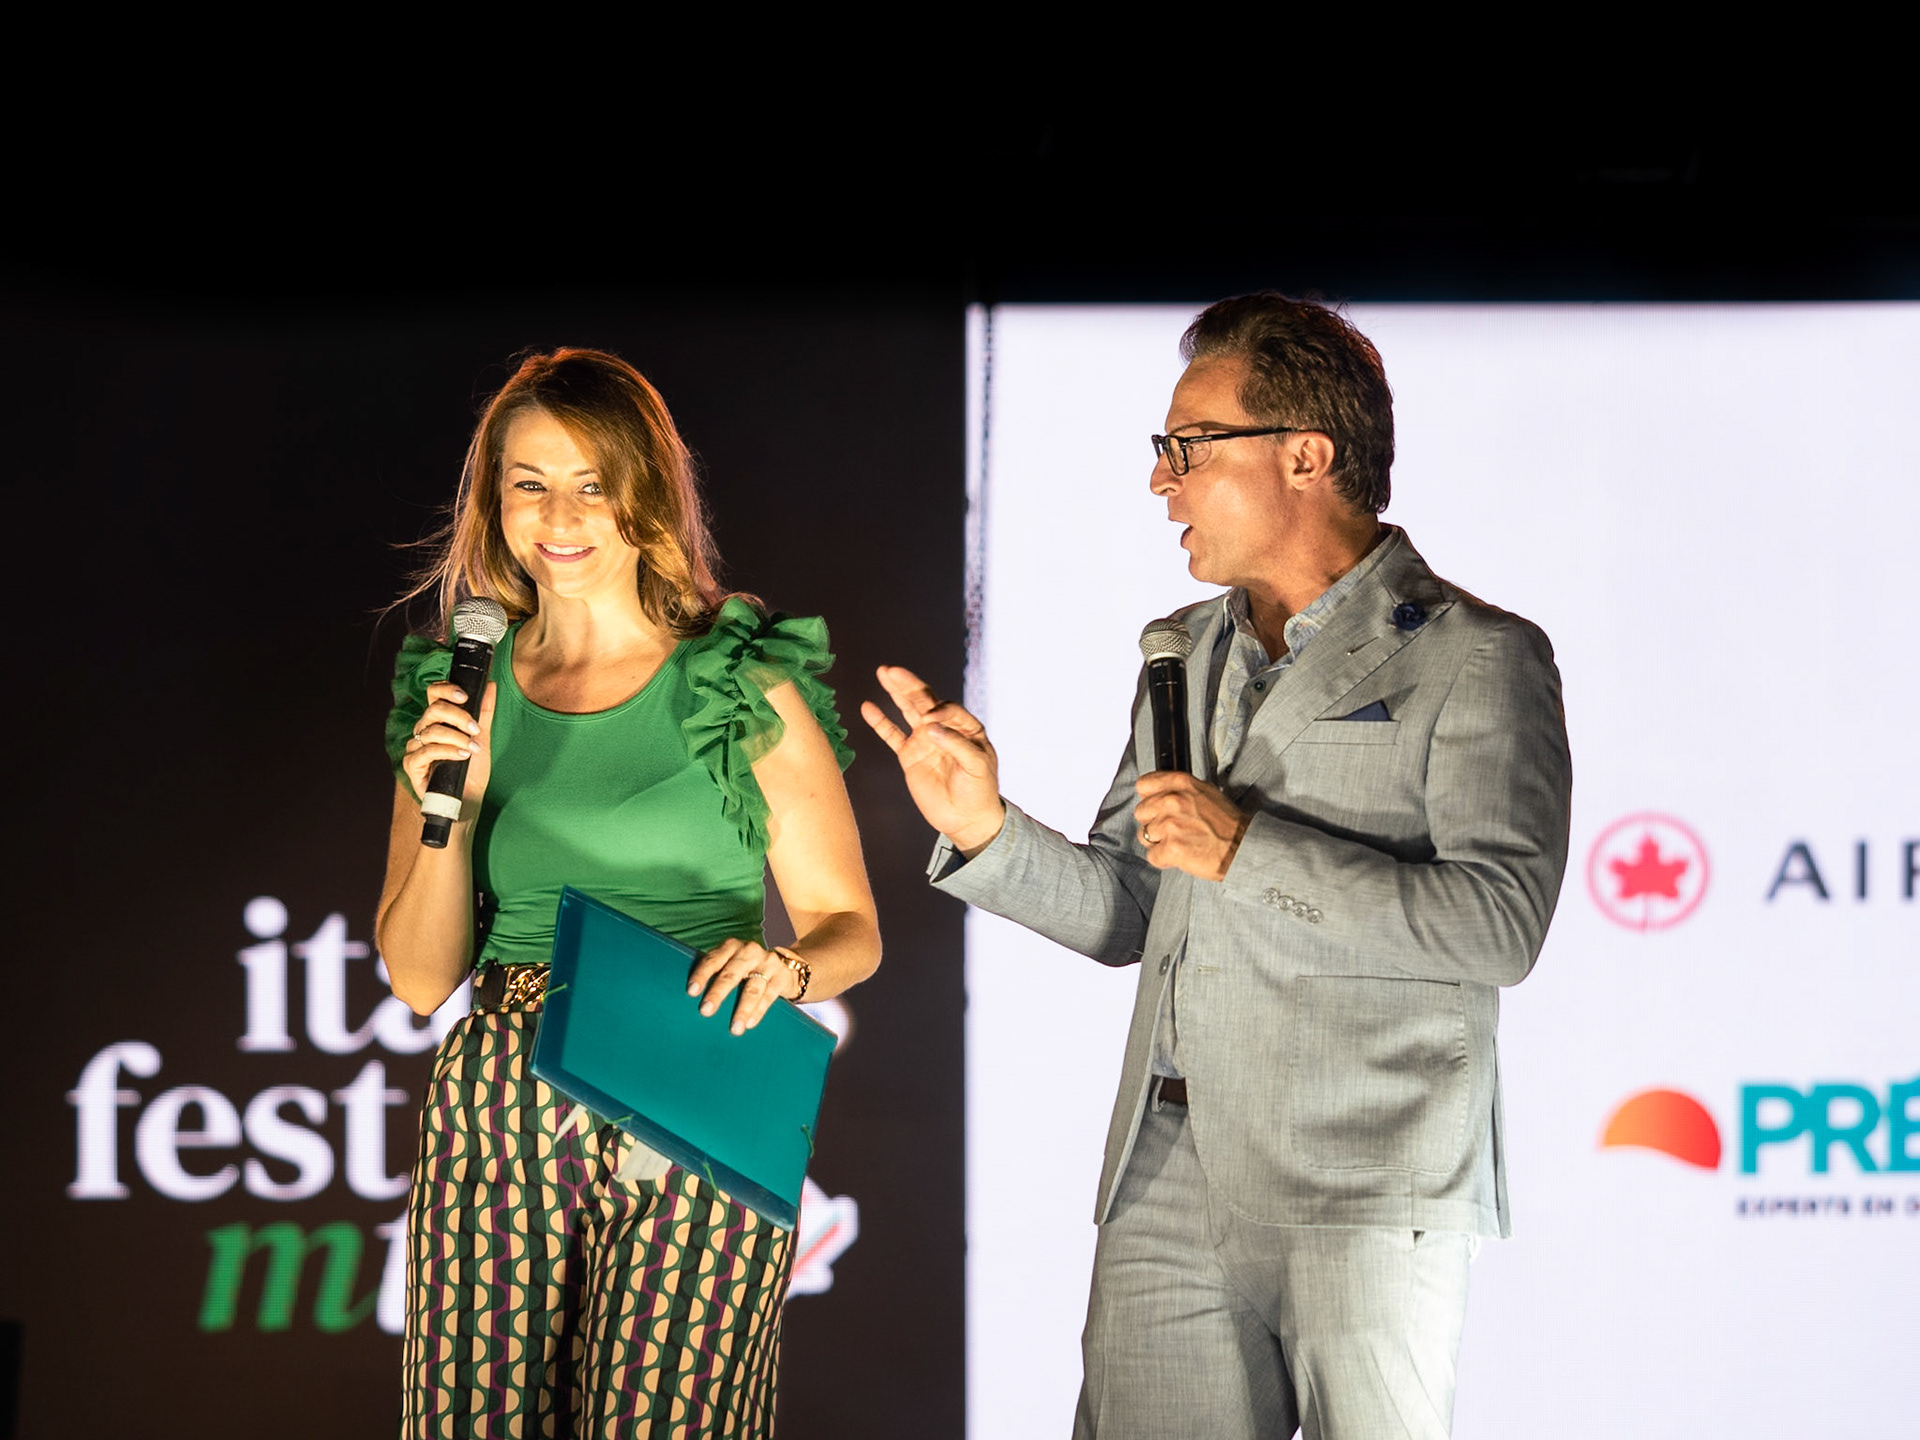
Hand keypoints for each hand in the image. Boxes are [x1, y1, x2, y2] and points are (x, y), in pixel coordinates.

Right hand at [400, 680, 496, 821]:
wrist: (468, 801)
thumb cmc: (472, 770)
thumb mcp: (482, 738)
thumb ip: (484, 711)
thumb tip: (490, 684)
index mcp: (438, 720)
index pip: (433, 694)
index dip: (446, 689)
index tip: (465, 697)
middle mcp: (424, 730)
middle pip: (433, 710)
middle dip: (458, 716)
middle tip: (476, 729)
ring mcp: (416, 747)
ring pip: (431, 730)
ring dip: (456, 737)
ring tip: (473, 748)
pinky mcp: (412, 765)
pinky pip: (426, 751)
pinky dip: (447, 751)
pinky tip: (462, 756)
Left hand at [688, 938, 800, 1035]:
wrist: (784, 967)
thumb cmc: (746, 970)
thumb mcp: (731, 964)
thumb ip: (714, 973)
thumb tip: (685, 996)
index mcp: (731, 947)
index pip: (713, 960)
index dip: (702, 975)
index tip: (691, 991)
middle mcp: (749, 952)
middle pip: (731, 974)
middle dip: (718, 993)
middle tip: (705, 1011)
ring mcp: (767, 963)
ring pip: (752, 988)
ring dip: (742, 1010)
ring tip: (733, 1029)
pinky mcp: (781, 977)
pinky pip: (768, 996)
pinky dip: (758, 1011)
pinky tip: (749, 1024)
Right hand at [861, 665, 1005, 855]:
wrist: (966, 818)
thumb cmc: (979, 791)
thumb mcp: (977, 766)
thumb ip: (955, 744)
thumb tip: (929, 726)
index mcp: (966, 727)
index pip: (948, 709)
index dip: (939, 710)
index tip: (931, 721)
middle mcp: (944, 729)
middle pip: (924, 701)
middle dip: (909, 685)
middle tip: (892, 670)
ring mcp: (925, 741)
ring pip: (907, 711)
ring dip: (896, 692)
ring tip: (883, 673)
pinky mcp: (910, 756)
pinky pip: (892, 736)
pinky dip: (880, 723)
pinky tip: (869, 708)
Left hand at [1133, 771, 1249, 880]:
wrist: (1243, 848)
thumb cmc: (1228, 824)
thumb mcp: (1206, 792)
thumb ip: (1180, 789)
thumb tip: (1159, 792)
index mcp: (1181, 784)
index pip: (1143, 785)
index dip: (1149, 799)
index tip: (1156, 807)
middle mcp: (1173, 801)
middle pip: (1140, 812)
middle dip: (1153, 823)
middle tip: (1173, 829)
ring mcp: (1171, 825)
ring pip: (1143, 835)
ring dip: (1158, 842)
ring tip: (1180, 842)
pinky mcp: (1171, 848)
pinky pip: (1152, 856)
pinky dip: (1164, 859)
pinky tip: (1180, 855)